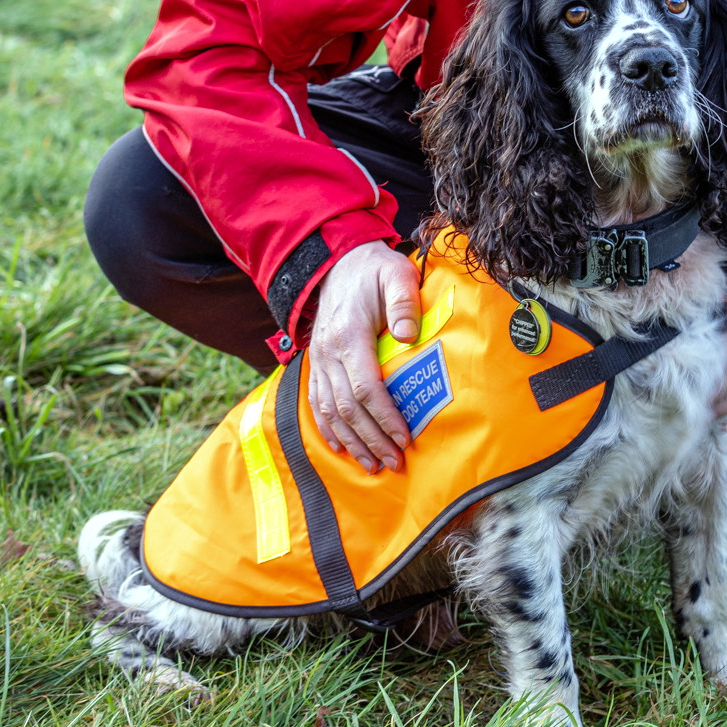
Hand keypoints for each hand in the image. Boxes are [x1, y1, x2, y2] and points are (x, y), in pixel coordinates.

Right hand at [307, 242, 422, 473]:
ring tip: (374, 465)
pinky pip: (316, 403)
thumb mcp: (396, 274)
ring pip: (330, 412)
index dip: (384, 416)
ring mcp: (319, 360)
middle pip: (347, 408)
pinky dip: (328, 430)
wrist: (338, 262)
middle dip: (372, 439)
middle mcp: (328, 353)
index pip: (365, 387)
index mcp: (349, 334)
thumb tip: (409, 335)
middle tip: (395, 462)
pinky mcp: (317, 364)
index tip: (404, 437)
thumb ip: (404, 302)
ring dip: (352, 442)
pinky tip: (342, 449)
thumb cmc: (374, 271)